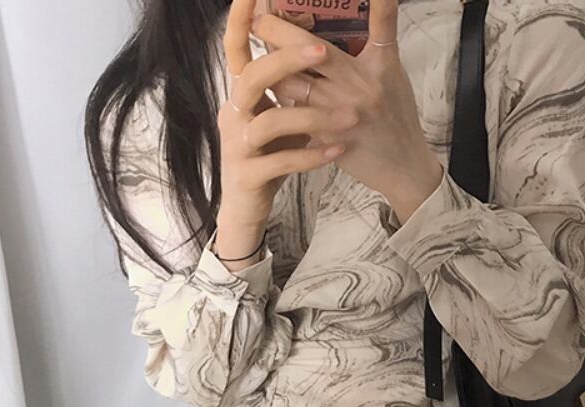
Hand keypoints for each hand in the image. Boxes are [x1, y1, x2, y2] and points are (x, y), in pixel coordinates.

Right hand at [216, 0, 357, 266]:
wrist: (246, 208)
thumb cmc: (269, 157)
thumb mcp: (280, 118)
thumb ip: (292, 90)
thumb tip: (321, 48)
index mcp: (241, 95)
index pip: (236, 49)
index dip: (242, 20)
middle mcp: (234, 114)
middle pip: (251, 77)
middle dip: (285, 60)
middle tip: (321, 50)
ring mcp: (238, 146)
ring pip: (269, 122)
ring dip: (311, 115)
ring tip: (351, 116)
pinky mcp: (249, 175)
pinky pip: (281, 162)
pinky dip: (311, 155)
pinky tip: (337, 151)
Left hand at [251, 0, 443, 222]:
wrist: (403, 168)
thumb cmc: (398, 118)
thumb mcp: (393, 76)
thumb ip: (373, 46)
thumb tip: (350, 16)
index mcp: (380, 66)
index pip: (381, 21)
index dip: (376, 1)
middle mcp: (360, 87)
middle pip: (311, 50)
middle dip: (277, 30)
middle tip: (258, 18)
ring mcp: (339, 114)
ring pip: (291, 84)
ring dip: (270, 68)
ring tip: (256, 54)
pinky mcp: (324, 137)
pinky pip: (292, 113)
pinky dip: (278, 99)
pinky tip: (266, 89)